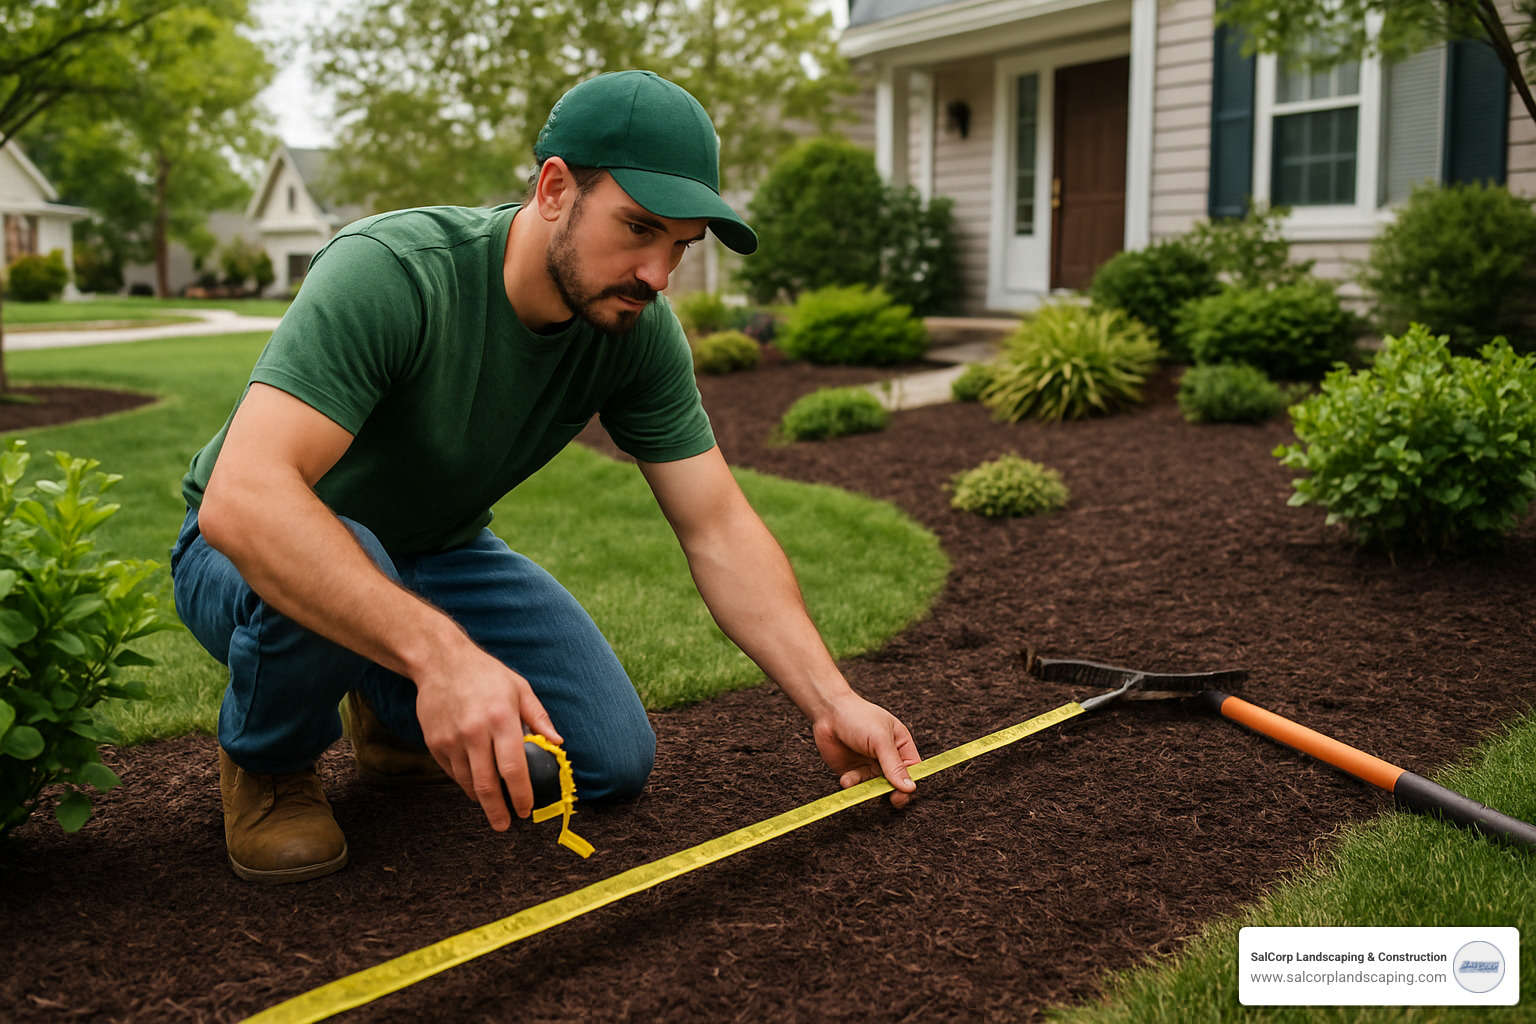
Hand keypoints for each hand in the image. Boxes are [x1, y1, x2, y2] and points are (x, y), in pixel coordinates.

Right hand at [413, 644, 562, 830]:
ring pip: (467, 782)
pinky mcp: (435, 743)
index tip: (526, 810)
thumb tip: (557, 744)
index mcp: (501, 719)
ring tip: (492, 805)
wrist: (440, 661)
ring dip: (481, 798)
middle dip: (498, 811)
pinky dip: (464, 782)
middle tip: (505, 825)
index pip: (514, 768)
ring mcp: (452, 739)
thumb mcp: (520, 688)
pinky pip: (452, 772)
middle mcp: (475, 732)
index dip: (521, 794)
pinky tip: (474, 783)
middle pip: (487, 784)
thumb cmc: (485, 674)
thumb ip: (539, 719)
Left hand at [811, 693, 919, 807]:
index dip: (910, 782)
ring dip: (868, 789)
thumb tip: (910, 787)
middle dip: (890, 791)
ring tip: (857, 782)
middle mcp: (887, 758)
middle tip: (888, 798)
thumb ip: (894, 764)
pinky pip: (857, 785)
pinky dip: (852, 785)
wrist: (828, 712)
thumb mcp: (880, 739)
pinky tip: (846, 780)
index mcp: (900, 745)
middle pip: (895, 782)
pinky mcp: (853, 771)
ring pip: (875, 787)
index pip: (913, 769)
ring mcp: (870, 765)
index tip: (903, 792)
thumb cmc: (858, 717)